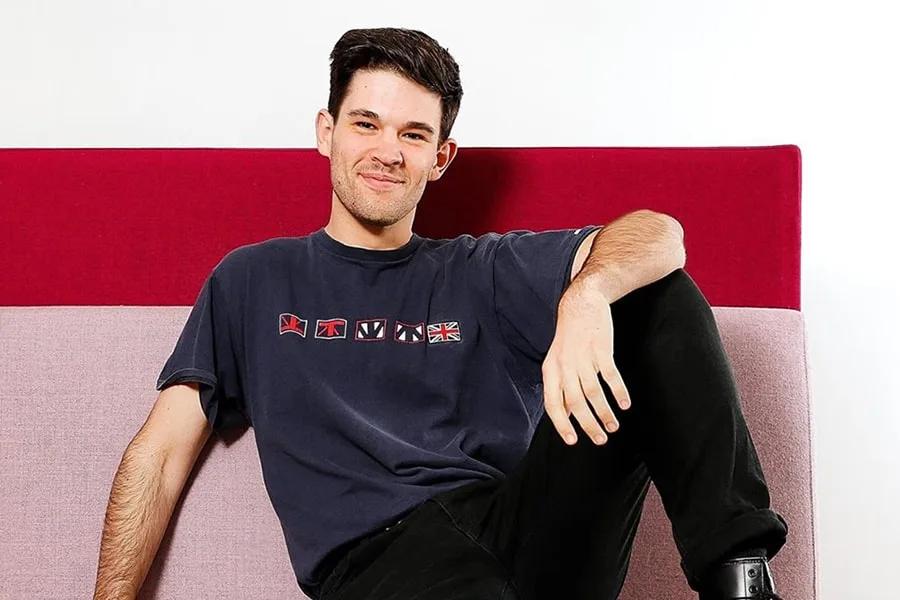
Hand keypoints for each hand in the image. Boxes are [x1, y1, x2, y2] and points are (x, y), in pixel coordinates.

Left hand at [541, 278, 630, 445]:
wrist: (581, 303)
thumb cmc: (570, 339)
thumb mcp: (557, 361)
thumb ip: (560, 387)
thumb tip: (565, 416)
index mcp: (551, 370)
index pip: (553, 403)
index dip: (562, 424)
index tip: (573, 441)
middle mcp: (564, 365)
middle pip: (575, 401)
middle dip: (588, 424)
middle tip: (600, 439)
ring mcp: (583, 356)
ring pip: (593, 391)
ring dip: (604, 412)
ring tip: (613, 426)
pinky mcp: (601, 348)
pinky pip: (610, 375)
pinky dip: (618, 391)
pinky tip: (625, 404)